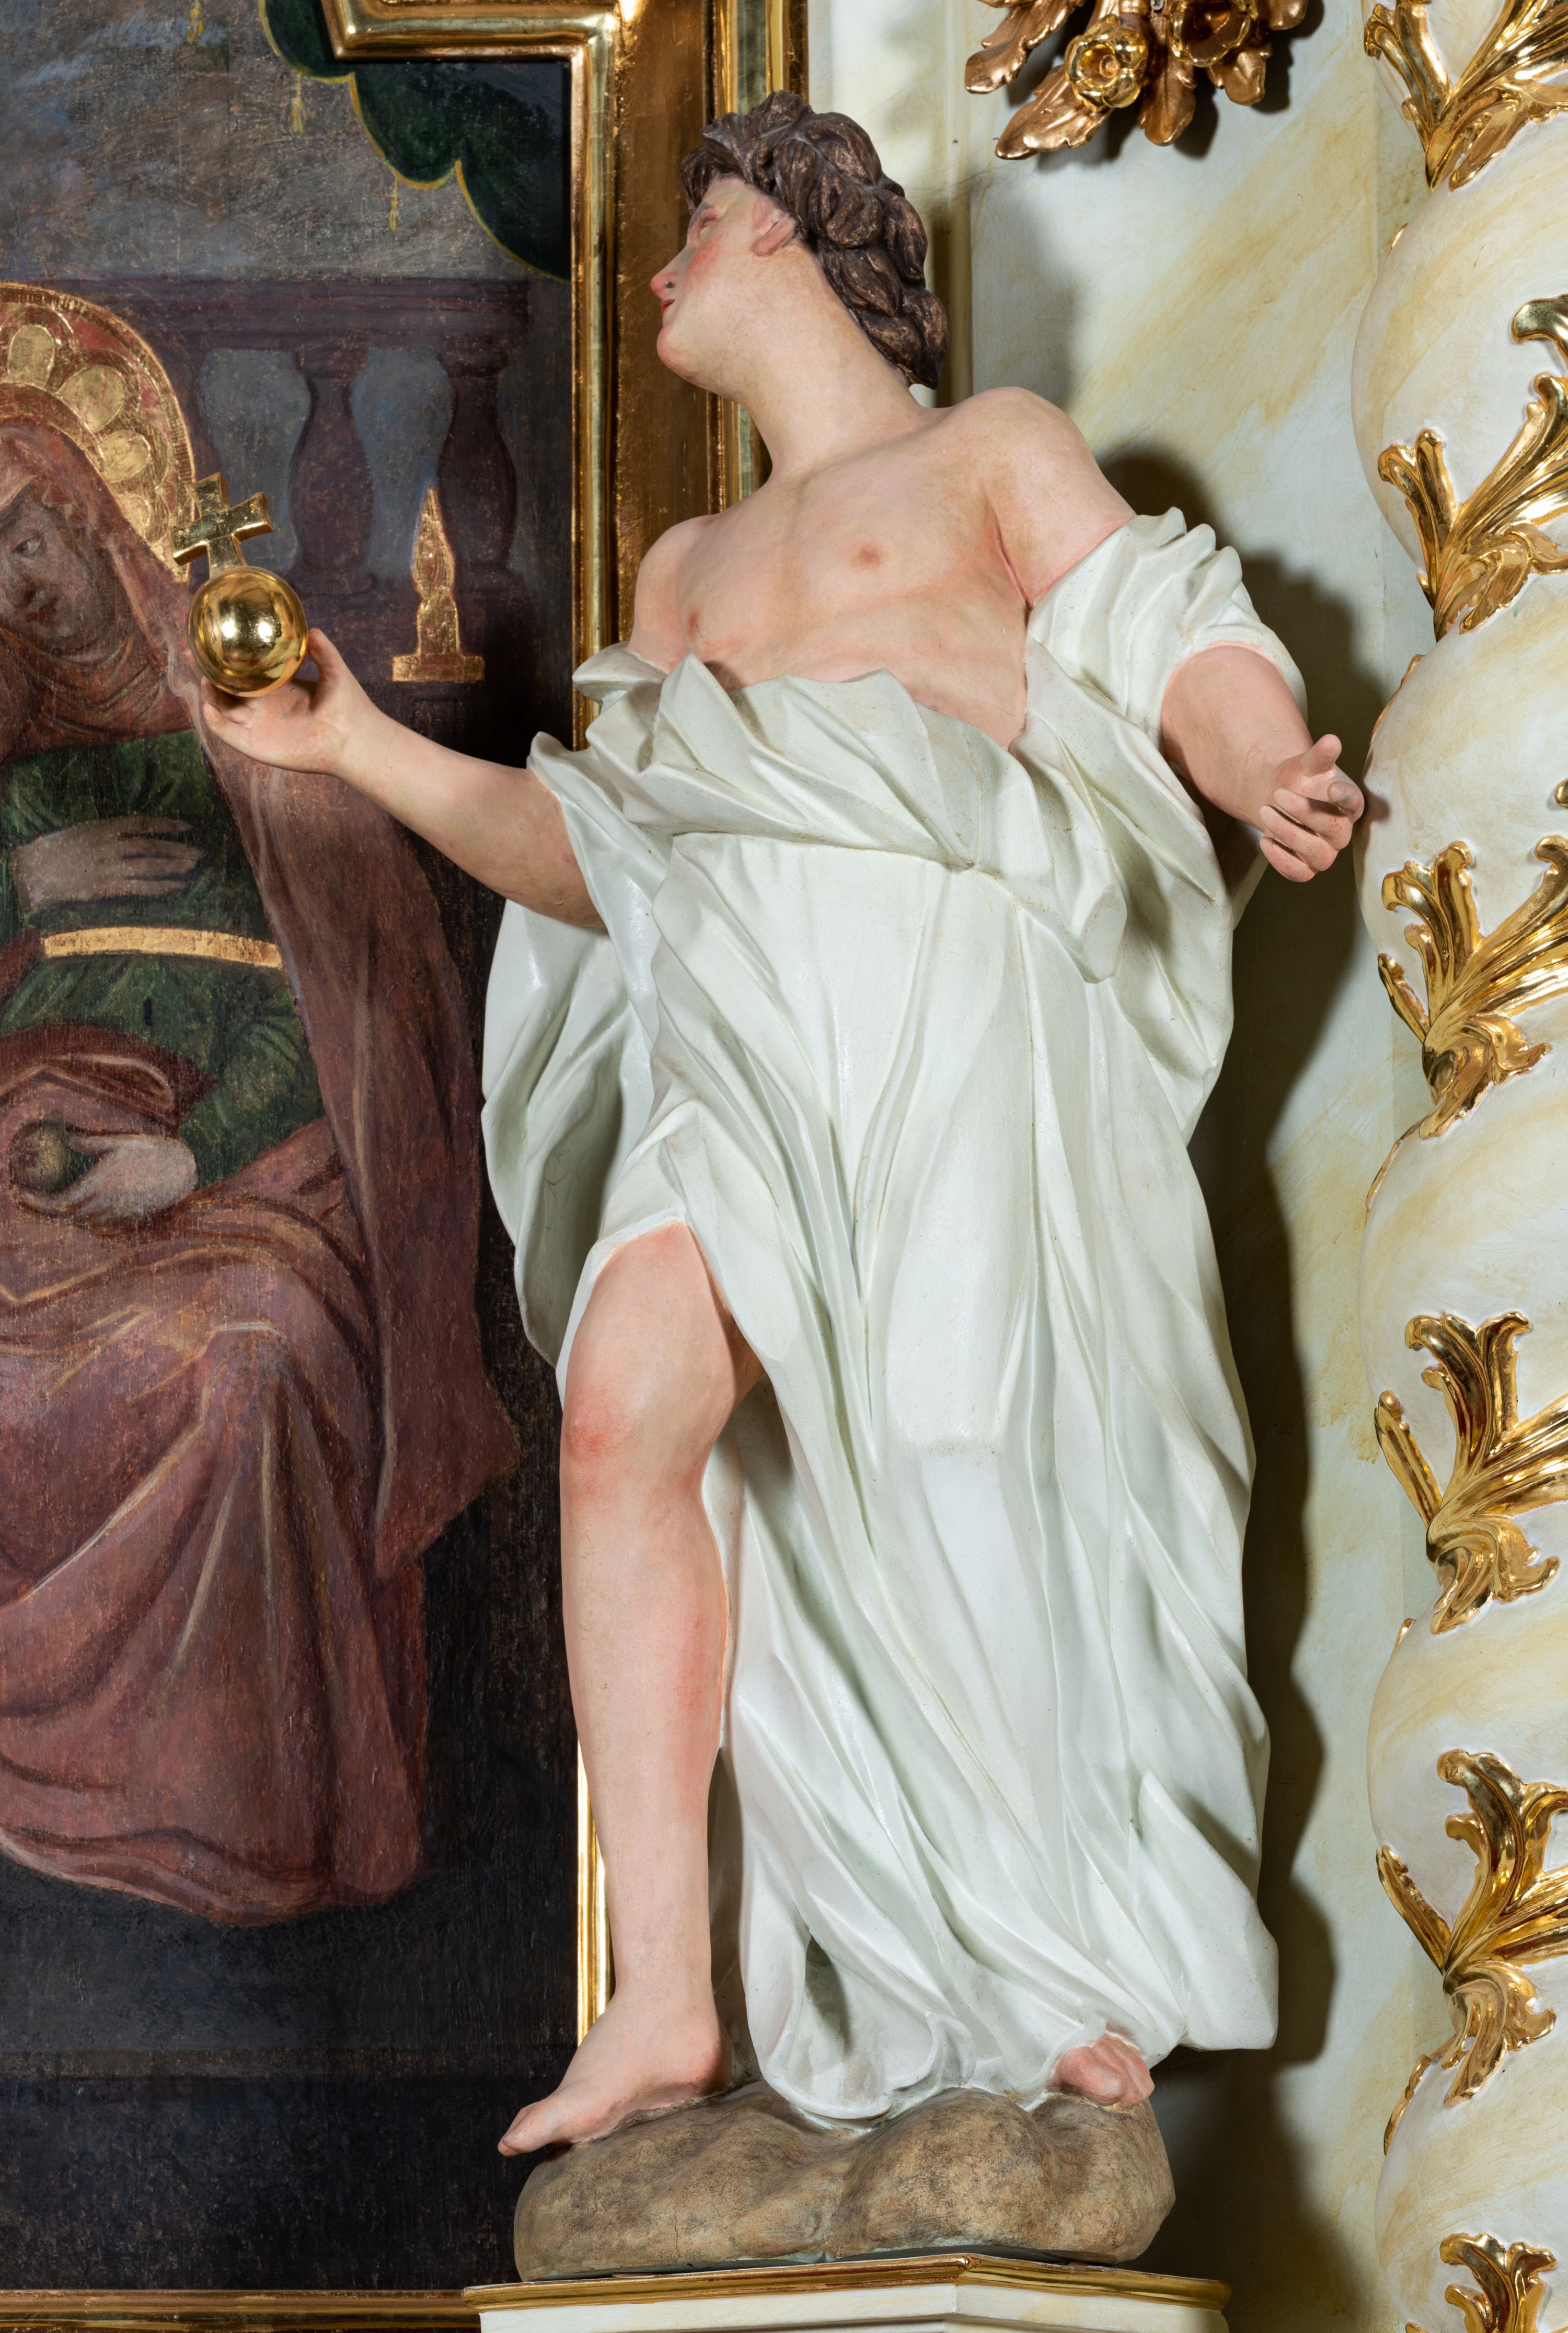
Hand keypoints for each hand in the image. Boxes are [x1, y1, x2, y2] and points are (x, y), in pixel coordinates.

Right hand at [12, 817, 204, 911]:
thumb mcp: (83, 831)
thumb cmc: (57, 850)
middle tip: (199, 852)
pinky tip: (177, 887)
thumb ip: (109, 833)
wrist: (33, 871)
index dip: (166, 824)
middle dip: (177, 849)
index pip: (141, 823)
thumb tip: (136, 834)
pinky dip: (160, 887)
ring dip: (173, 866)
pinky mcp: (105, 888)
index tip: (186, 826)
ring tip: (193, 867)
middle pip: (150, 845)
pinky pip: (139, 888)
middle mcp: (108, 846)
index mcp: (102, 827)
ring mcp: (107, 868)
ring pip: (148, 866)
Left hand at [19, 1132, 197, 1225]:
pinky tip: (79, 1210)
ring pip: (82, 1223)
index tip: (21, 1193)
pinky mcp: (130, 1218)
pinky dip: (84, 1220)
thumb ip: (89, 1143)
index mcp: (102, 1185)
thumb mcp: (118, 1142)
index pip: (61, 1202)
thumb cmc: (151, 1151)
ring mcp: (120, 1214)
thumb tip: (63, 1137)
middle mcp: (108, 1204)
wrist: (182, 1169)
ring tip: (50, 1204)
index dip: (37, 1202)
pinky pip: (99, 1226)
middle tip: (28, 1200)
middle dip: (44, 1211)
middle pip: (67, 1217)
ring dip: (63, 1216)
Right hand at [200, 628, 381, 780]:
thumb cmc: (349, 707)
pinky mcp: (257, 746)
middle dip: (209, 675)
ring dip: (209, 696)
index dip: (227, 661)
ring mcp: (258, 727)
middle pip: (226, 691)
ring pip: (223, 711)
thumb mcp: (335, 672)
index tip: (212, 643)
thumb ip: (323, 652)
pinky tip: (208, 707)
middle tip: (195, 655)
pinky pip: (230, 735)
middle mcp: (263, 707)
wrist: (355, 740)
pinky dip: (216, 723)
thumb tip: (311, 629)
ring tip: (203, 678)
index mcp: (276, 689)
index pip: (244, 673)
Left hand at [1257, 734, 1362, 882]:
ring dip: (1289, 834)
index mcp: (1348, 803)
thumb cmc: (1300, 780)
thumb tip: (1331, 740)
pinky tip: (1265, 840)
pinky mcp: (1306, 867)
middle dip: (1305, 812)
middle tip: (1277, 793)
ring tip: (1266, 812)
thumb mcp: (1307, 765)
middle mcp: (1342, 830)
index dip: (1346, 797)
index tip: (1332, 788)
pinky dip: (1280, 860)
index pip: (1355, 804)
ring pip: (1318, 855)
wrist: (1278, 799)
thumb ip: (1319, 756)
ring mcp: (1325, 851)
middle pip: (1335, 830)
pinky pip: (1299, 874)